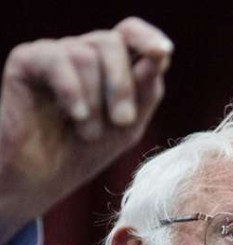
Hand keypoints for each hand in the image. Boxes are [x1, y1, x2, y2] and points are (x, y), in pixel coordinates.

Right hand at [0, 17, 171, 241]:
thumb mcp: (129, 125)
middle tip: (122, 122)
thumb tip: (159, 56)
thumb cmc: (86, 152)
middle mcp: (82, 52)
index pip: (131, 32)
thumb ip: (146, 90)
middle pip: (112, 42)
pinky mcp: (25, 61)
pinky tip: (76, 116)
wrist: (43, 179)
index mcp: (110, 64)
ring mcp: (53, 55)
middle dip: (123, 85)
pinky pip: (56, 60)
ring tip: (89, 133)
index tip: (162, 53)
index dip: (148, 37)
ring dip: (96, 100)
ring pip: (86, 54)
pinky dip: (73, 91)